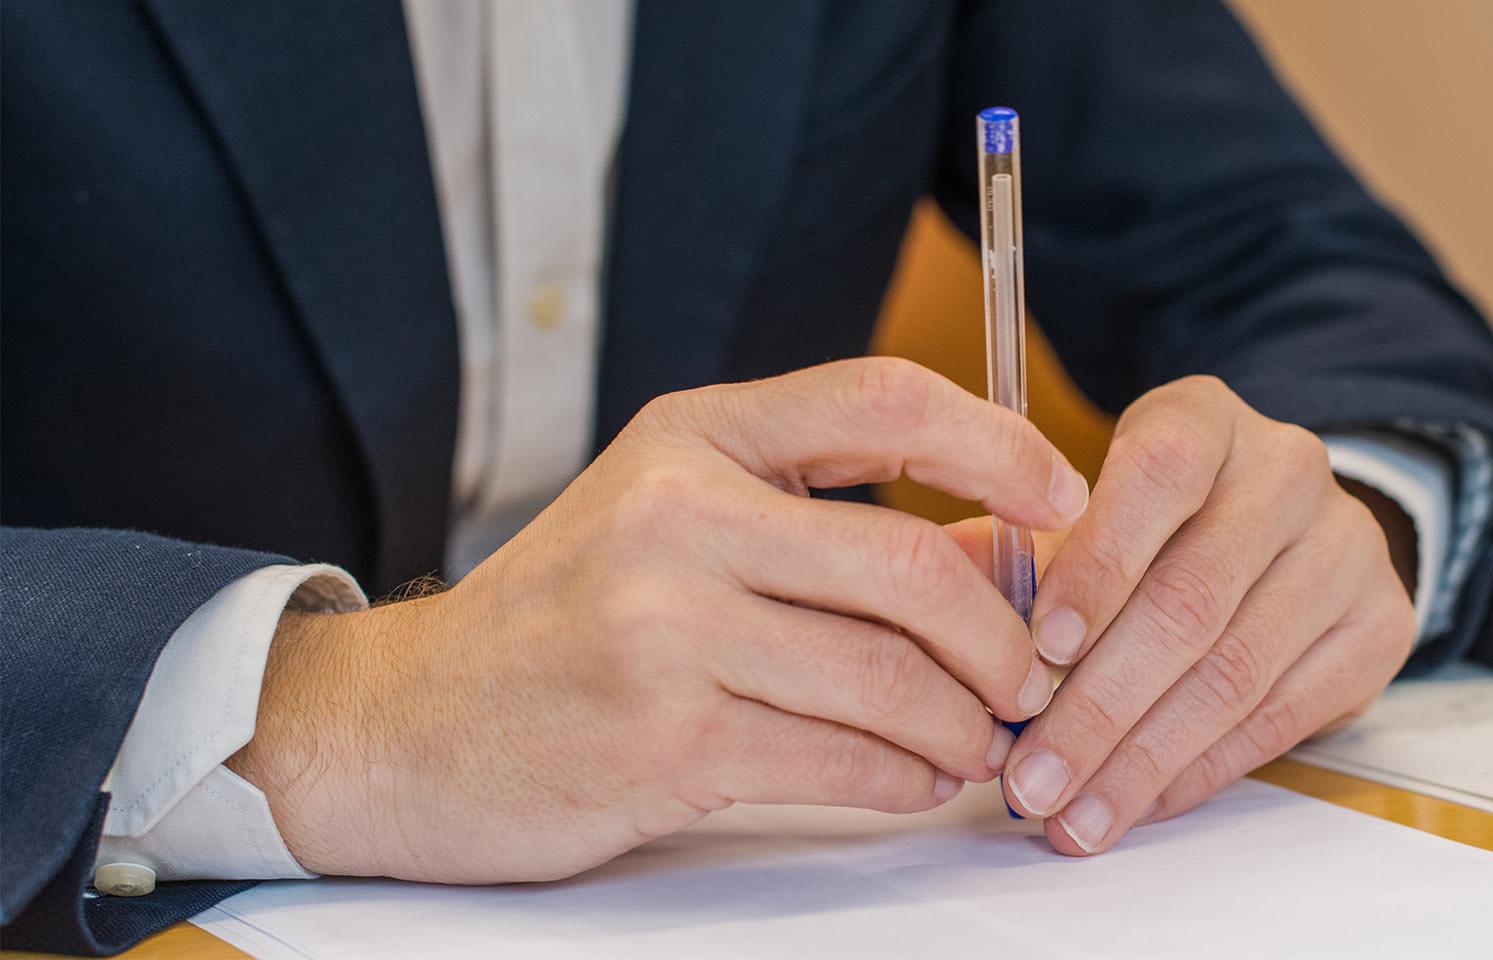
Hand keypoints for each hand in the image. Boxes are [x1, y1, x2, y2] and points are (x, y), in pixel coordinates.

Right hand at [228, 358, 1088, 882]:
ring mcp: (663, 627)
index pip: (881, 399)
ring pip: (892, 676)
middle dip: (1005, 635)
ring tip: (981, 737)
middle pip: (911, 561)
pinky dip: (910, 775)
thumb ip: (839, 526)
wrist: (411, 724)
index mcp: (691, 437)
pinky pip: (845, 759)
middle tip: (1036, 675)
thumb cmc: (569, 618)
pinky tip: (918, 774)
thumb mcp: (687, 529)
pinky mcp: (665, 737)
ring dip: (966, 721)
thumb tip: (1008, 552)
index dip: (998, 442)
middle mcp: (677, 514)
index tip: (1064, 495)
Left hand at [996, 375, 1414, 853]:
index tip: (1040, 649)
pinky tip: (1138, 802)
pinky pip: (1279, 718)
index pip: (1157, 477)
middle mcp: (1287, 471)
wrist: (1284, 527)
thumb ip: (1013, 552)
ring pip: (1233, 673)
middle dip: (1099, 706)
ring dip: (1141, 759)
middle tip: (1033, 776)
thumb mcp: (1083, 506)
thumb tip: (941, 614)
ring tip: (1074, 816)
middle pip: (1190, 599)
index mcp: (1203, 419)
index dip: (1097, 567)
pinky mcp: (1378, 627)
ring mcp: (1345, 549)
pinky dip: (1197, 771)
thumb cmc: (1155, 521)